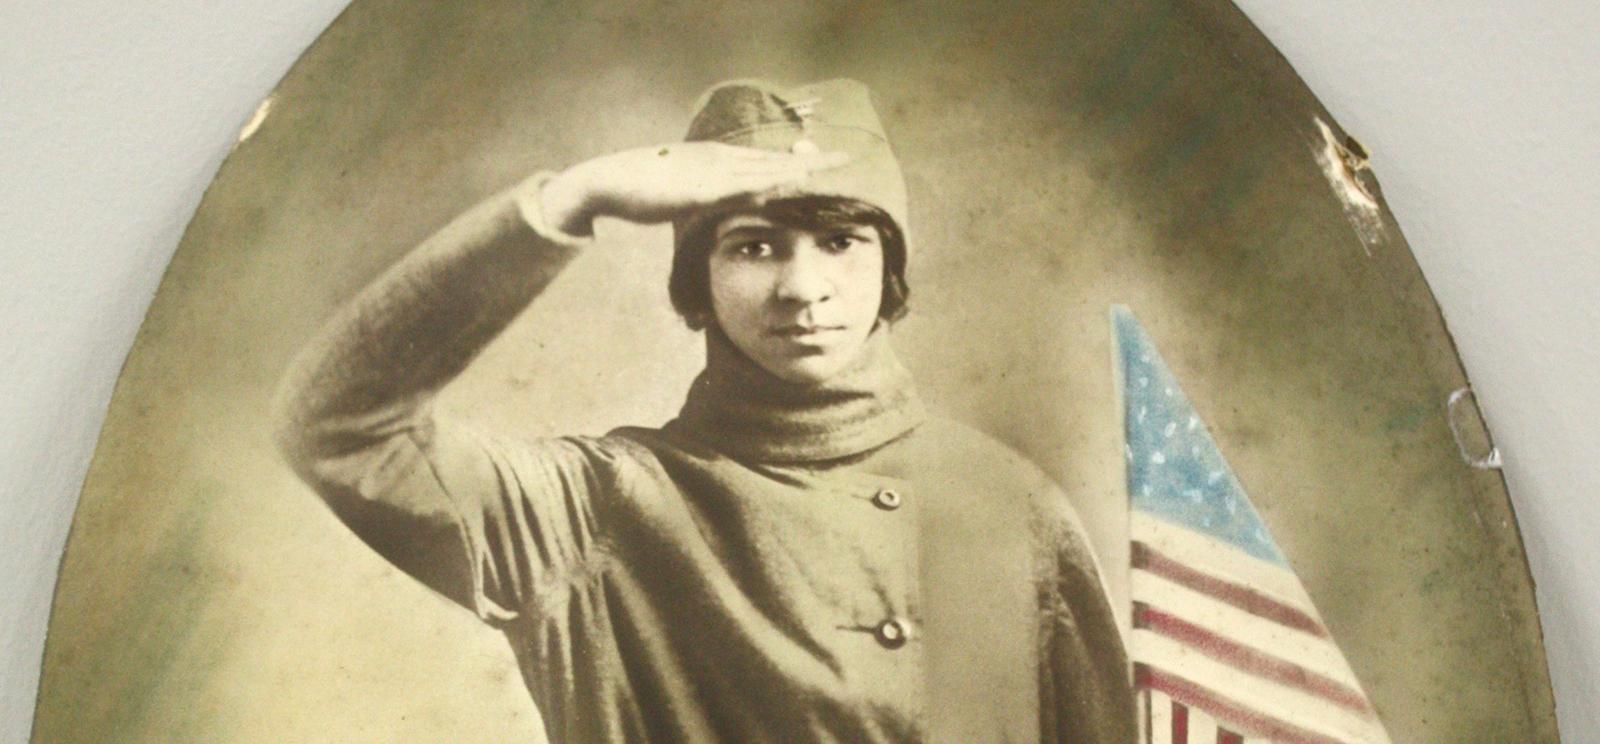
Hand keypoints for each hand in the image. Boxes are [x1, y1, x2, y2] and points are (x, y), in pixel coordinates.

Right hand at [540, 142, 849, 235]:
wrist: (608, 182)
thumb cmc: (642, 190)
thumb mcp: (683, 194)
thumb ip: (704, 197)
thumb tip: (720, 204)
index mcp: (717, 161)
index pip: (766, 160)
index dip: (797, 160)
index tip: (824, 161)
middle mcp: (719, 160)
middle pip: (774, 160)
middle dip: (811, 160)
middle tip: (846, 157)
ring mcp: (711, 171)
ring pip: (764, 169)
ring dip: (797, 169)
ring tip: (830, 167)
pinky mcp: (699, 187)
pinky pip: (740, 186)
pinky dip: (766, 184)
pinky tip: (787, 185)